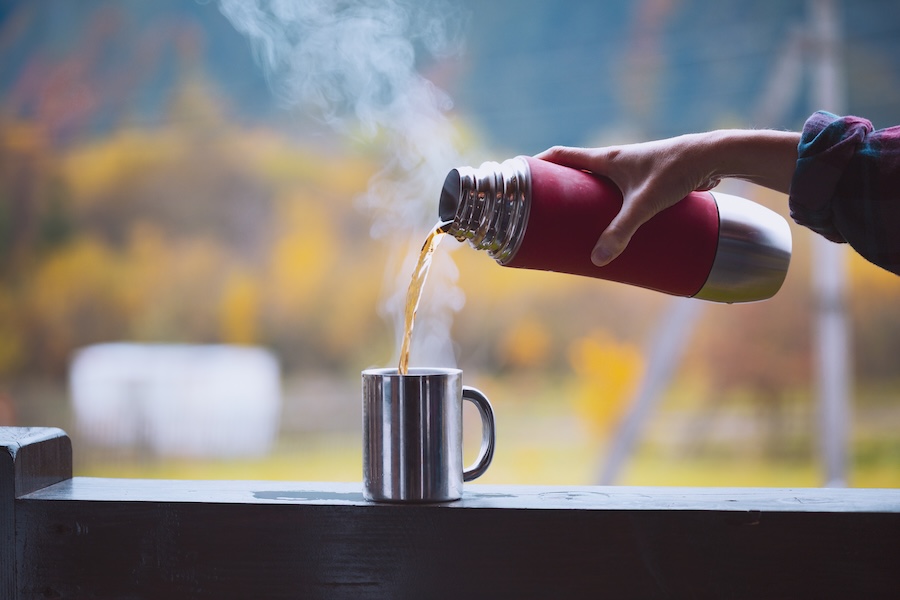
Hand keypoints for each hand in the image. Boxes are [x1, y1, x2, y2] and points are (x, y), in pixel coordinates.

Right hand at [536, 130, 797, 265]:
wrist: (713, 156)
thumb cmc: (676, 172)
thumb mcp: (644, 205)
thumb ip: (621, 232)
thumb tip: (599, 261)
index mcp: (604, 159)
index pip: (560, 156)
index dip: (537, 166)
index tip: (520, 179)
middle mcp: (614, 161)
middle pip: (574, 172)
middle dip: (557, 189)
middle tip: (543, 211)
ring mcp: (630, 169)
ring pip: (596, 184)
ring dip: (582, 199)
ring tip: (572, 224)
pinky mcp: (646, 179)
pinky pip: (616, 192)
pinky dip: (605, 205)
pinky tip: (611, 225)